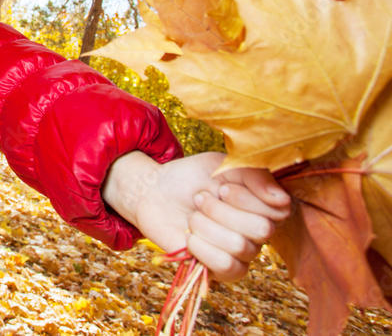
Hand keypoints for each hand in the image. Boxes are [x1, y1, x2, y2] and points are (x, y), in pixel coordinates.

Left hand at [104, 151, 290, 281]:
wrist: (154, 193)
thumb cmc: (191, 177)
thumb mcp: (223, 165)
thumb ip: (255, 176)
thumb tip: (282, 199)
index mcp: (264, 205)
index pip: (279, 210)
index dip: (246, 198)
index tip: (221, 187)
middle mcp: (258, 231)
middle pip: (262, 230)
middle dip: (221, 210)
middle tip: (200, 199)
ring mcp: (241, 253)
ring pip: (240, 247)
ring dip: (206, 226)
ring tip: (193, 217)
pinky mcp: (221, 270)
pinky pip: (226, 267)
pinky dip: (201, 248)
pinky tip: (190, 238)